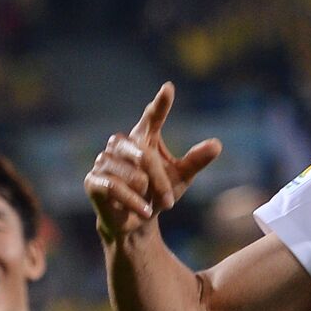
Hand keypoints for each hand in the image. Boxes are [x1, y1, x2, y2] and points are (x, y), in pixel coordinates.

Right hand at [85, 82, 221, 242]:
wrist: (136, 222)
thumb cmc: (158, 193)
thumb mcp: (181, 177)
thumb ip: (196, 160)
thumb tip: (217, 144)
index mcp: (143, 137)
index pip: (153, 117)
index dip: (160, 104)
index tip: (169, 88)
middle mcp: (121, 144)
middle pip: (143, 155)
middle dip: (159, 179)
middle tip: (170, 201)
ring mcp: (104, 161)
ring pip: (132, 174)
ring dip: (146, 193)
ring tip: (152, 205)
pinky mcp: (93, 180)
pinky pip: (114, 187)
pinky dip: (132, 201)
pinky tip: (144, 211)